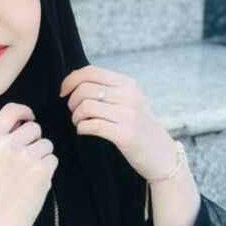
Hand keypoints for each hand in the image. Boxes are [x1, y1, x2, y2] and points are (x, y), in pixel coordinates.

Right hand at [0, 102, 58, 225]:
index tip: (29, 118)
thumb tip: (27, 120)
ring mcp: (25, 156)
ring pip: (46, 144)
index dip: (24, 111)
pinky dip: (47, 171)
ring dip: (42, 157)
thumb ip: (2, 137)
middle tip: (24, 162)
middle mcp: (6, 144)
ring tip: (27, 175)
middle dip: (35, 141)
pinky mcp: (41, 170)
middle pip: (34, 127)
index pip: (11, 109)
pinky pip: (53, 159)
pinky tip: (34, 183)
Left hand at [59, 64, 178, 181]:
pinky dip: (82, 128)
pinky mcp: (125, 135)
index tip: (63, 92)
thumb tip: (74, 81)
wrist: (162, 154)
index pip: (91, 71)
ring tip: (80, 123)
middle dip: (72, 102)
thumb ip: (108, 89)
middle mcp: (129, 96)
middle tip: (75, 113)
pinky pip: (92, 126)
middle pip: (84, 89)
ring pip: (86, 107)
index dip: (70, 80)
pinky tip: (84, 131)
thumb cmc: (139, 127)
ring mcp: (128, 115)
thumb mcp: (129, 100)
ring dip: (76, 117)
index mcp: (128, 84)